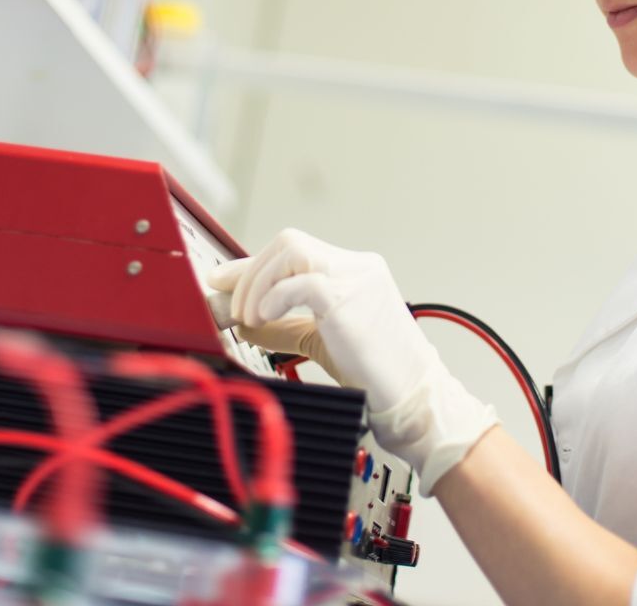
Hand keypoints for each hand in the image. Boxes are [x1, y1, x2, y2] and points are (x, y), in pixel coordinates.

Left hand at [208, 229, 496, 494]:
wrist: (414, 395)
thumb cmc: (376, 373)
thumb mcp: (321, 340)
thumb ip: (284, 327)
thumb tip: (244, 322)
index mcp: (354, 271)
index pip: (293, 251)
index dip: (252, 264)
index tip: (222, 280)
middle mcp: (357, 266)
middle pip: (289, 242)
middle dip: (251, 271)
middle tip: (234, 307)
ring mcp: (357, 278)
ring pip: (291, 251)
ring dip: (258, 282)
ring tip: (250, 317)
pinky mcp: (349, 299)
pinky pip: (301, 282)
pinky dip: (273, 298)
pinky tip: (264, 320)